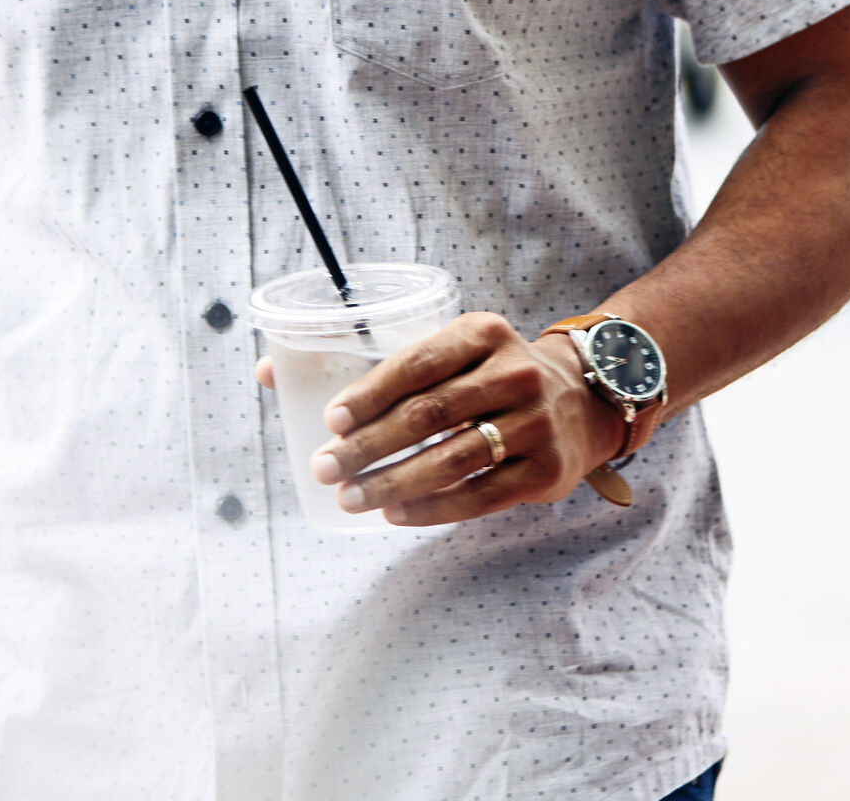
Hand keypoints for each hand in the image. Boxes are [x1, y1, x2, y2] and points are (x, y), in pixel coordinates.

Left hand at [255, 313, 626, 524]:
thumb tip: (268, 371)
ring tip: (350, 498)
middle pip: (428, 415)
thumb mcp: (450, 351)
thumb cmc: (490, 376)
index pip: (418, 363)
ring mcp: (534, 423)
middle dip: (369, 446)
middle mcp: (514, 372)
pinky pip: (479, 496)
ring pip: (451, 460)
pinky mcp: (545, 470)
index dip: (370, 393)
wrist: (582, 401)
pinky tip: (394, 516)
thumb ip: (371, 362)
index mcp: (483, 333)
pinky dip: (432, 509)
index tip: (331, 420)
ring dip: (392, 484)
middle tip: (327, 468)